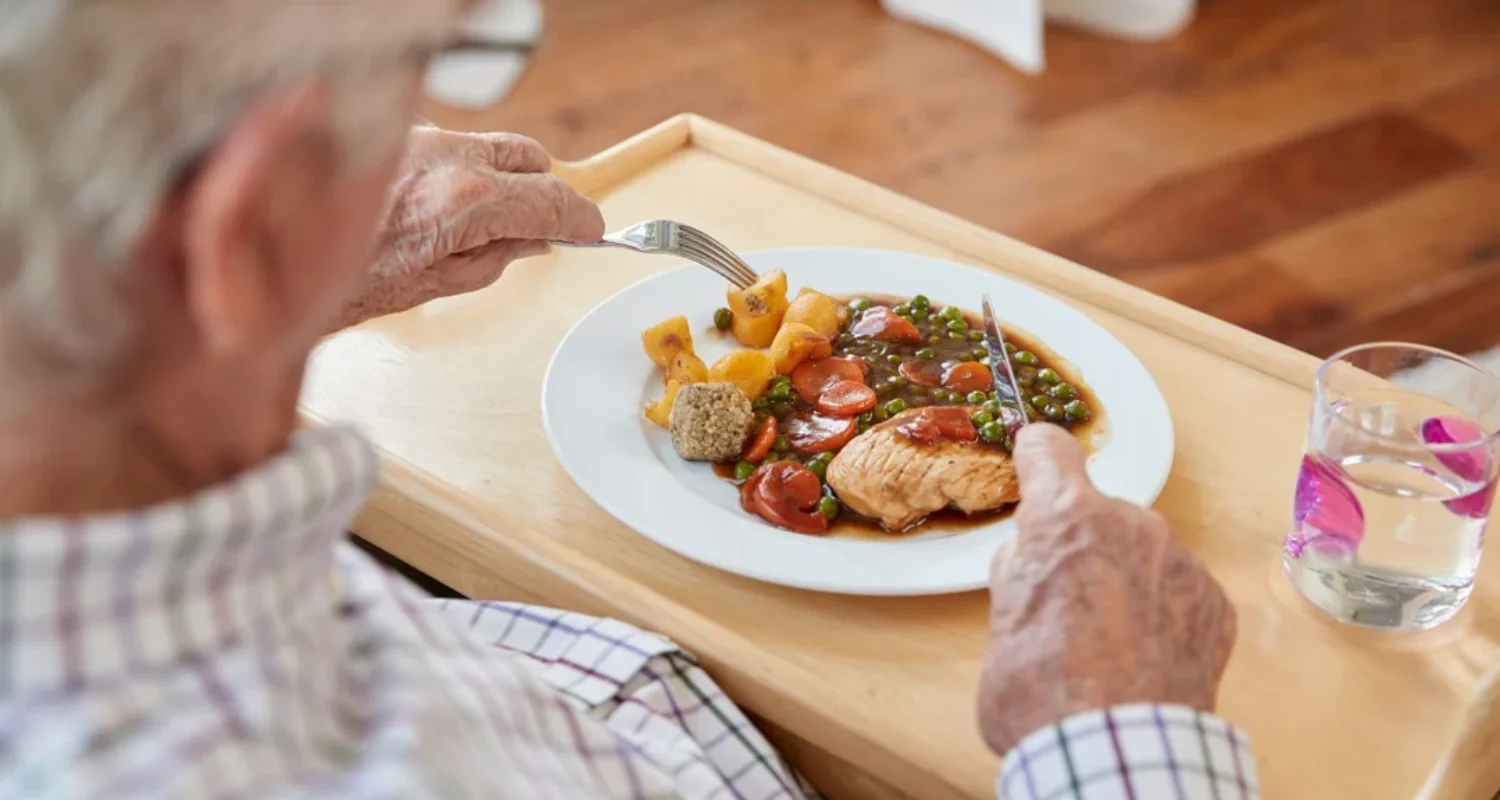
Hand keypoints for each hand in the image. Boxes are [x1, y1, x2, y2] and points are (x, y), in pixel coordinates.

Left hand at [340, 127, 604, 327]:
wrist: (273, 263)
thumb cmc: (344, 284)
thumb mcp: (437, 286)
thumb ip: (496, 258)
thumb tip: (532, 242)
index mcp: (464, 203)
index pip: (551, 199)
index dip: (580, 218)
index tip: (590, 230)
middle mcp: (444, 158)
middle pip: (530, 157)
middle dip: (542, 189)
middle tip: (540, 225)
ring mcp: (416, 140)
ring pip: (489, 144)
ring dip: (499, 176)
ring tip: (480, 219)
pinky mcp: (391, 135)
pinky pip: (444, 143)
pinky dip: (453, 168)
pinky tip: (432, 202)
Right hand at [976, 424, 1236, 756]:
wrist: (1113, 752)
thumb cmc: (1042, 691)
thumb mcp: (1000, 620)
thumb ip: (1020, 571)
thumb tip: (1032, 558)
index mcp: (1064, 519)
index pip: (1048, 450)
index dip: (1037, 458)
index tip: (1035, 463)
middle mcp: (1130, 524)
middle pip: (1099, 513)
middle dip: (1083, 545)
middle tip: (1065, 602)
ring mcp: (1179, 562)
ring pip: (1144, 553)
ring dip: (1126, 580)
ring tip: (1109, 643)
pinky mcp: (1214, 603)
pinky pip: (1180, 591)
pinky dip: (1163, 615)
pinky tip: (1144, 657)